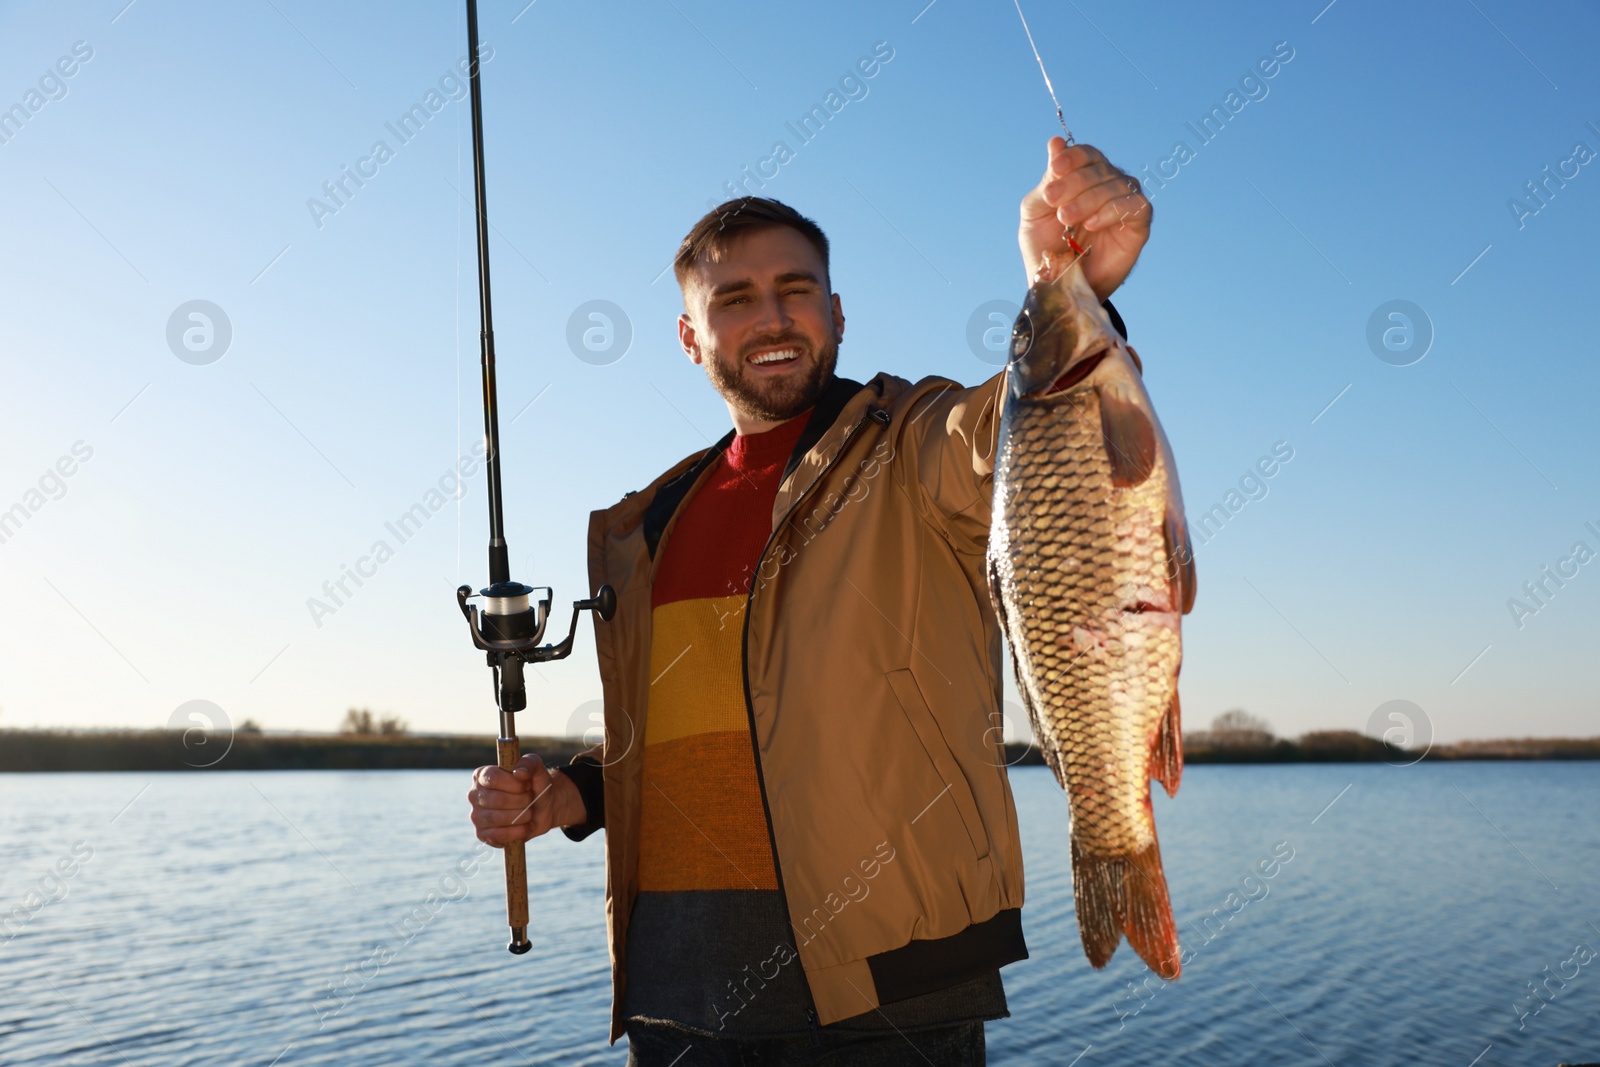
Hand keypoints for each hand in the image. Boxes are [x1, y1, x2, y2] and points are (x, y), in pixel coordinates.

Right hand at [467, 753, 585, 846]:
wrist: (544, 807)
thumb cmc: (535, 784)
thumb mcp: (536, 768)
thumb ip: (529, 763)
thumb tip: (518, 772)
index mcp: (482, 775)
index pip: (493, 778)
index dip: (514, 783)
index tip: (527, 785)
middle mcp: (474, 795)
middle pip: (497, 799)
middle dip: (521, 801)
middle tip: (530, 799)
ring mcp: (476, 816)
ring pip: (497, 818)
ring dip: (520, 816)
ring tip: (529, 812)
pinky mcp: (482, 835)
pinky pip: (498, 835)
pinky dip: (517, 832)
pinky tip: (526, 826)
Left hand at [1019, 137, 1151, 300]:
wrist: (1059, 284)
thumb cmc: (1047, 247)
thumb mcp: (1036, 212)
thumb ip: (1047, 181)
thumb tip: (1055, 141)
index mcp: (1083, 176)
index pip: (1085, 154)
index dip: (1072, 158)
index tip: (1055, 169)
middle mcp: (1108, 183)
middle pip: (1098, 168)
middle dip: (1073, 183)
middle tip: (1053, 202)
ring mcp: (1125, 201)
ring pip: (1115, 185)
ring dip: (1087, 200)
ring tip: (1066, 218)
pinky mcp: (1139, 222)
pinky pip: (1133, 206)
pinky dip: (1111, 211)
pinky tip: (1092, 224)